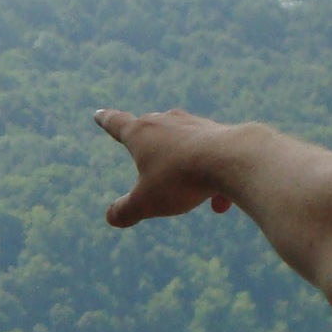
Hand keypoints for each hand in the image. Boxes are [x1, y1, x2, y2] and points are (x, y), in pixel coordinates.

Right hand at [93, 108, 234, 226]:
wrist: (233, 160)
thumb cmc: (181, 178)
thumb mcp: (146, 202)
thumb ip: (125, 210)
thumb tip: (111, 217)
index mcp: (141, 134)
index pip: (116, 124)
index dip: (105, 120)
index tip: (98, 114)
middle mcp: (166, 122)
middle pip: (150, 126)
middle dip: (146, 140)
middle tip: (142, 146)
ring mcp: (195, 125)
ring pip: (182, 143)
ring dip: (182, 167)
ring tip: (189, 193)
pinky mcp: (221, 133)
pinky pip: (210, 157)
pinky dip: (211, 180)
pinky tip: (221, 204)